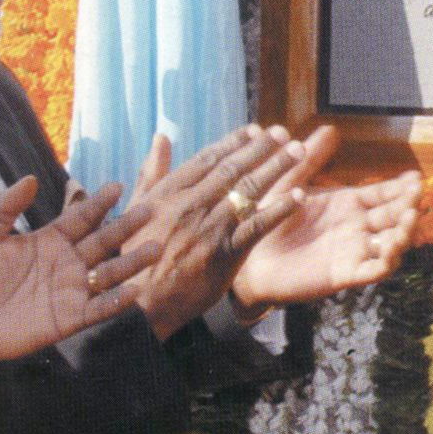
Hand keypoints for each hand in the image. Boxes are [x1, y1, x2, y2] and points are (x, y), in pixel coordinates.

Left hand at [0, 179, 155, 362]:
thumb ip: (5, 207)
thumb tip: (31, 179)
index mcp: (50, 240)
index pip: (81, 217)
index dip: (98, 202)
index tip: (117, 186)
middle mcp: (66, 263)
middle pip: (102, 242)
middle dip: (125, 226)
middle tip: (148, 210)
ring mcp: (71, 291)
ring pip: (109, 274)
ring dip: (132, 262)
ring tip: (155, 248)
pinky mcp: (69, 320)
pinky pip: (98, 309)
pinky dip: (117, 301)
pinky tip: (133, 290)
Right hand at [123, 128, 305, 339]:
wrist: (140, 303)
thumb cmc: (134, 257)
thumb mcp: (135, 210)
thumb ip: (151, 173)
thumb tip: (161, 138)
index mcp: (170, 193)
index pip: (208, 159)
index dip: (233, 142)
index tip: (254, 130)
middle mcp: (192, 204)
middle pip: (233, 169)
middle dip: (261, 148)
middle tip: (281, 131)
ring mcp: (210, 228)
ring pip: (248, 191)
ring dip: (276, 168)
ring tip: (297, 151)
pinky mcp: (225, 254)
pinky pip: (257, 226)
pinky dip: (279, 209)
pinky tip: (298, 196)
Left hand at [227, 129, 420, 311]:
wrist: (249, 258)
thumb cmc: (268, 219)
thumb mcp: (291, 183)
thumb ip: (310, 158)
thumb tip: (329, 128)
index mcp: (348, 204)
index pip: (383, 194)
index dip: (401, 187)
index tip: (416, 178)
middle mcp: (356, 227)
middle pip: (393, 217)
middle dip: (408, 206)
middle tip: (417, 194)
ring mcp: (353, 252)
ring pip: (390, 244)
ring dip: (404, 234)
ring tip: (409, 219)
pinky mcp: (343, 274)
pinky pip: (372, 271)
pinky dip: (385, 263)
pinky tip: (391, 251)